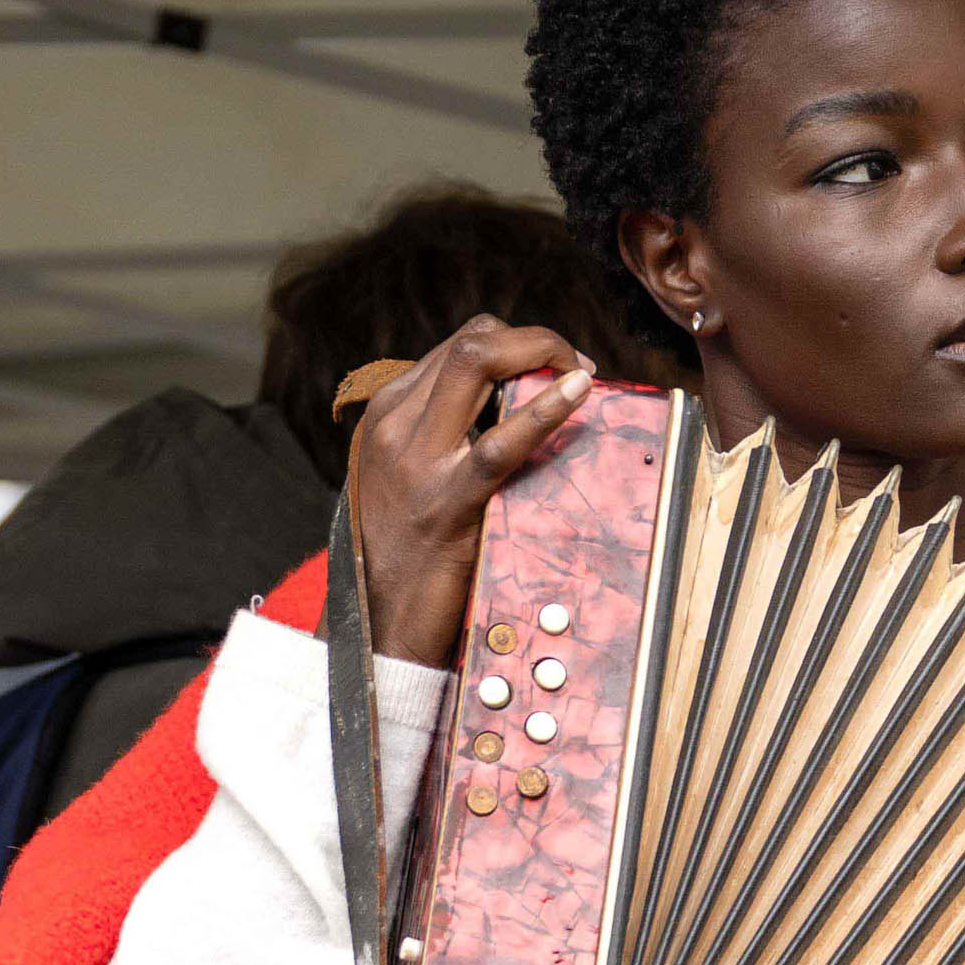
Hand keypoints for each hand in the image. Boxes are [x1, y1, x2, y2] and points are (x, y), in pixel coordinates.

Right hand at [349, 319, 597, 665]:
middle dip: (536, 340)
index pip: (460, 346)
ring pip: (479, 363)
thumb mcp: (413, 478)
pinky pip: (500, 442)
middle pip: (473, 342)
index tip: (558, 366)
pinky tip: (578, 393)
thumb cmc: (411, 555)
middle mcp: (396, 422)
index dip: (518, 344)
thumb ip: (445, 438)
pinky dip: (545, 409)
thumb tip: (511, 410)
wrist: (381, 624)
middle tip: (579, 366)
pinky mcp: (447, 502)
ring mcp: (417, 459)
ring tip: (583, 377)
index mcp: (388, 413)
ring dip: (543, 354)